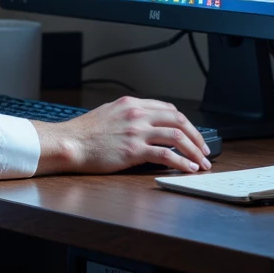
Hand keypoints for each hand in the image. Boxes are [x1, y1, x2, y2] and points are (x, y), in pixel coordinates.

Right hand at [31, 95, 209, 175]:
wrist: (69, 143)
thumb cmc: (83, 133)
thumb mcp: (107, 114)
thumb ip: (127, 116)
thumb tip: (142, 124)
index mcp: (131, 104)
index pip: (168, 109)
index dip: (184, 123)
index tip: (190, 134)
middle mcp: (137, 114)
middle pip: (178, 120)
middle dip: (196, 136)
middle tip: (203, 149)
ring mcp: (136, 131)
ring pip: (177, 136)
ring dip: (194, 150)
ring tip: (202, 162)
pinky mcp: (134, 150)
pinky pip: (166, 155)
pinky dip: (182, 162)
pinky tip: (188, 168)